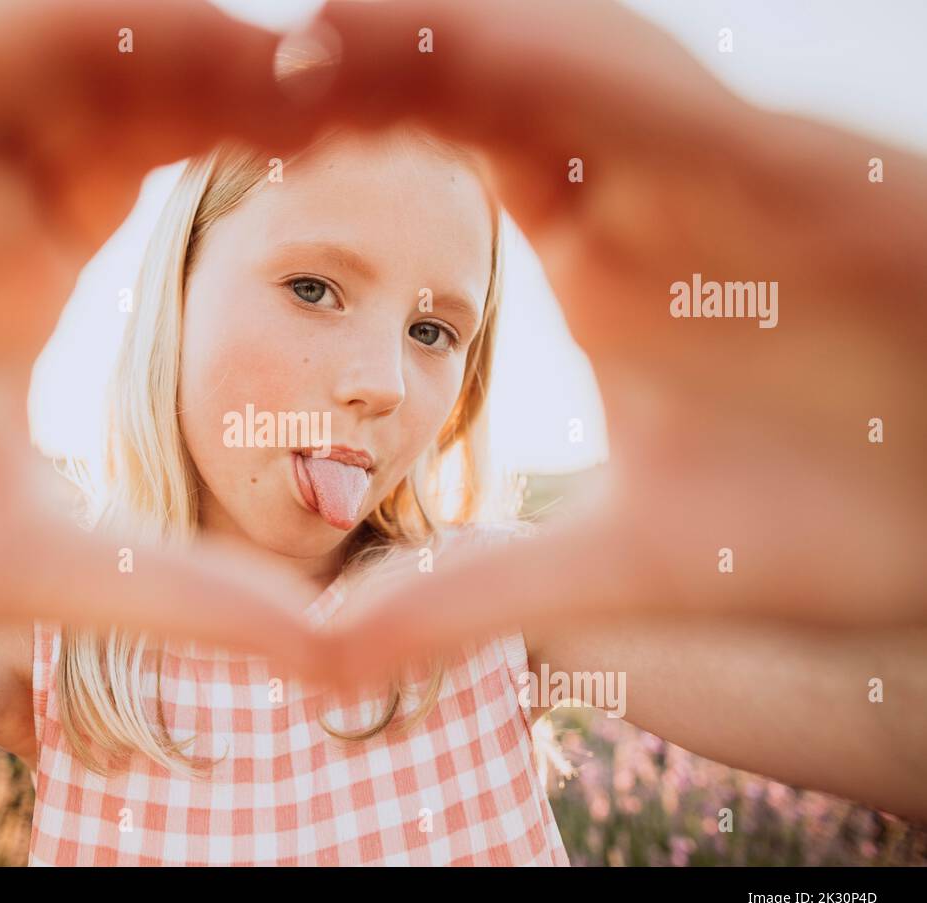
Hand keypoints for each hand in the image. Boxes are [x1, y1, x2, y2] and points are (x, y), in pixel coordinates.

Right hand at [0, 0, 331, 669]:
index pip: (179, 158)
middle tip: (389, 83)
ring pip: (82, 47)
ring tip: (324, 63)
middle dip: (266, 77)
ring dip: (202, 47)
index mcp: (32, 260)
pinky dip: (92, 34)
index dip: (284, 147)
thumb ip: (178, 588)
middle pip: (151, 85)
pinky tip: (198, 44)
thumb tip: (324, 646)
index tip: (394, 158)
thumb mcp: (42, 559)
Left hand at [313, 0, 926, 658]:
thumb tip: (325, 654)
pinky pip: (671, 101)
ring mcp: (730, 174)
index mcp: (601, 251)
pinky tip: (482, 53)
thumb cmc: (834, 510)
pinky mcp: (812, 178)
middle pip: (499, 86)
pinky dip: (575, 70)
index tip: (254, 144)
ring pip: (578, 64)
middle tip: (263, 57)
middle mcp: (655, 194)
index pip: (458, 154)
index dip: (362, 132)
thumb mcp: (626, 560)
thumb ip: (478, 594)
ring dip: (459, 40)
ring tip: (335, 25)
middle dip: (386, 61)